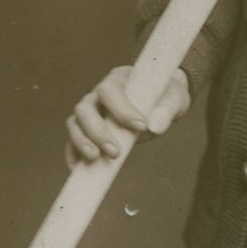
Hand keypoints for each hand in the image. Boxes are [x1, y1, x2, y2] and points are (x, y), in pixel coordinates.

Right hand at [64, 65, 190, 170]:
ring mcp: (91, 111)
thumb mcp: (173, 98)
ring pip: (74, 122)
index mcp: (119, 79)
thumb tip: (155, 126)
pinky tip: (78, 168)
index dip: (121, 109)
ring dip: (81, 141)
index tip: (141, 127)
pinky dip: (72, 154)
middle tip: (115, 152)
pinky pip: (72, 141)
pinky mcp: (88, 130)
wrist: (162, 103)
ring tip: (95, 158)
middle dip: (98, 131)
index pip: (110, 90)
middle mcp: (99, 93)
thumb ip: (167, 109)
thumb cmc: (166, 96)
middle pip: (85, 108)